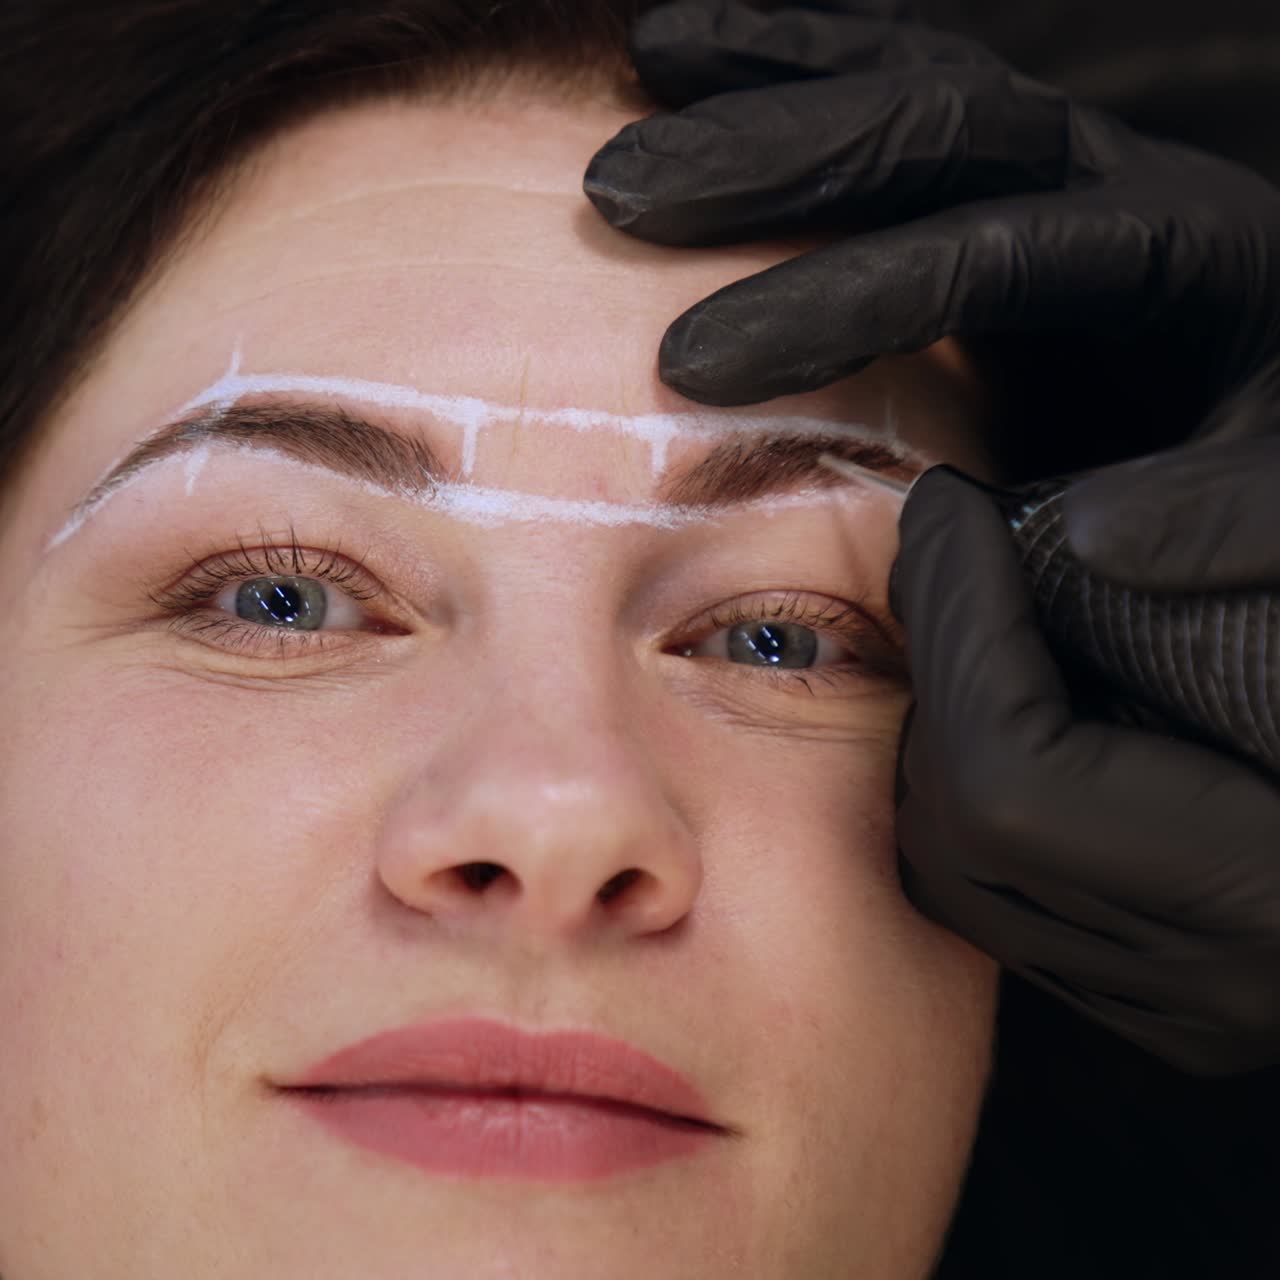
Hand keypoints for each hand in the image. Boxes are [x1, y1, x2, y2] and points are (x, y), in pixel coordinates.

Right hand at [583, 0, 1279, 475]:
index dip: (840, 297)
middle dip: (770, 160)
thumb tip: (1085, 535)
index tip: (696, 363)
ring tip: (638, 76)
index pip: (992, 253)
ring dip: (771, 79)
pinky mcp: (1016, 168)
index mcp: (1184, 256)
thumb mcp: (1274, 500)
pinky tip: (701, 53)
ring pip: (911, 76)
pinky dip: (804, 62)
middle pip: (937, 127)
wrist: (1275, 404)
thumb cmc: (1262, 465)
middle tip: (623, 193)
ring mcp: (1065, 155)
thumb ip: (1207, 517)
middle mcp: (1118, 173)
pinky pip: (906, 83)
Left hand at [891, 410, 1279, 1076]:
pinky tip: (1014, 698)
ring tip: (980, 607)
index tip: (954, 501)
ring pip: (956, 872)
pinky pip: (997, 902)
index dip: (959, 626)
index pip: (1013, 781)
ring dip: (944, 721)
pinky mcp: (1174, 1005)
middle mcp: (1236, 980)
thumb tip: (1082, 531)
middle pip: (964, 829)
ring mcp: (1198, 1008)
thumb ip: (1257, 516)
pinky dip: (970, 791)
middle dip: (939, 662)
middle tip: (957, 540)